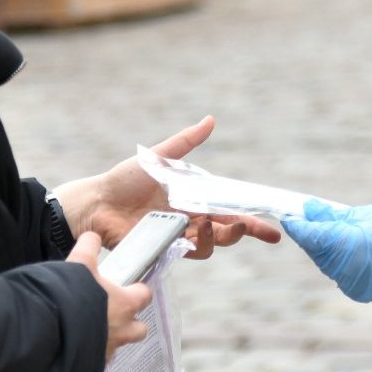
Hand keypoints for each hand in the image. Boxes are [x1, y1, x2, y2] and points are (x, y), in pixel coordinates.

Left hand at [52, 116, 280, 259]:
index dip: (252, 221)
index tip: (273, 230)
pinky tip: (195, 233)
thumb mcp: (160, 158)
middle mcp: (190, 220)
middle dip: (244, 231)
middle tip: (249, 226)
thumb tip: (211, 119)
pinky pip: (188, 252)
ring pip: (211, 244)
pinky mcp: (164, 249)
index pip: (230, 211)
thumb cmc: (125, 179)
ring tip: (210, 224)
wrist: (97, 202)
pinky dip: (198, 244)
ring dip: (218, 237)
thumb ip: (186, 142)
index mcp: (194, 200)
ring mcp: (178, 237)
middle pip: (227, 231)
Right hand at [66, 231, 152, 364]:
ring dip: (108, 340)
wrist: (50, 332)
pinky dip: (88, 356)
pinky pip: (95, 362)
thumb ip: (88, 248)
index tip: (130, 288)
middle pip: (140, 329)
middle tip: (114, 315)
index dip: (137, 291)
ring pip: (117, 347)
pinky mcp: (91, 367)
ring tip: (88, 331)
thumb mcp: (79, 264)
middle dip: (131, 323)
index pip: (144, 295)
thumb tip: (92, 236)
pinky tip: (73, 346)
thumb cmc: (71, 295)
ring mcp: (108, 352)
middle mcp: (122, 331)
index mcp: (125, 304)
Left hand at [280, 199, 371, 302]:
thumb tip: (309, 209)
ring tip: (345, 234)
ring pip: (326, 262)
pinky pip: (340, 273)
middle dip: (313, 234)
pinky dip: (342, 262)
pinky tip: (355, 251)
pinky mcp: (354, 290)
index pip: (304, 233)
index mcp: (335, 243)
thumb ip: (332, 215)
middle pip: (314, 248)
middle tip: (318, 219)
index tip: (292, 214)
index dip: (296, 223)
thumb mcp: (363, 215)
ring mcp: (344, 281)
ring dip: (328, 249)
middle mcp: (335, 267)